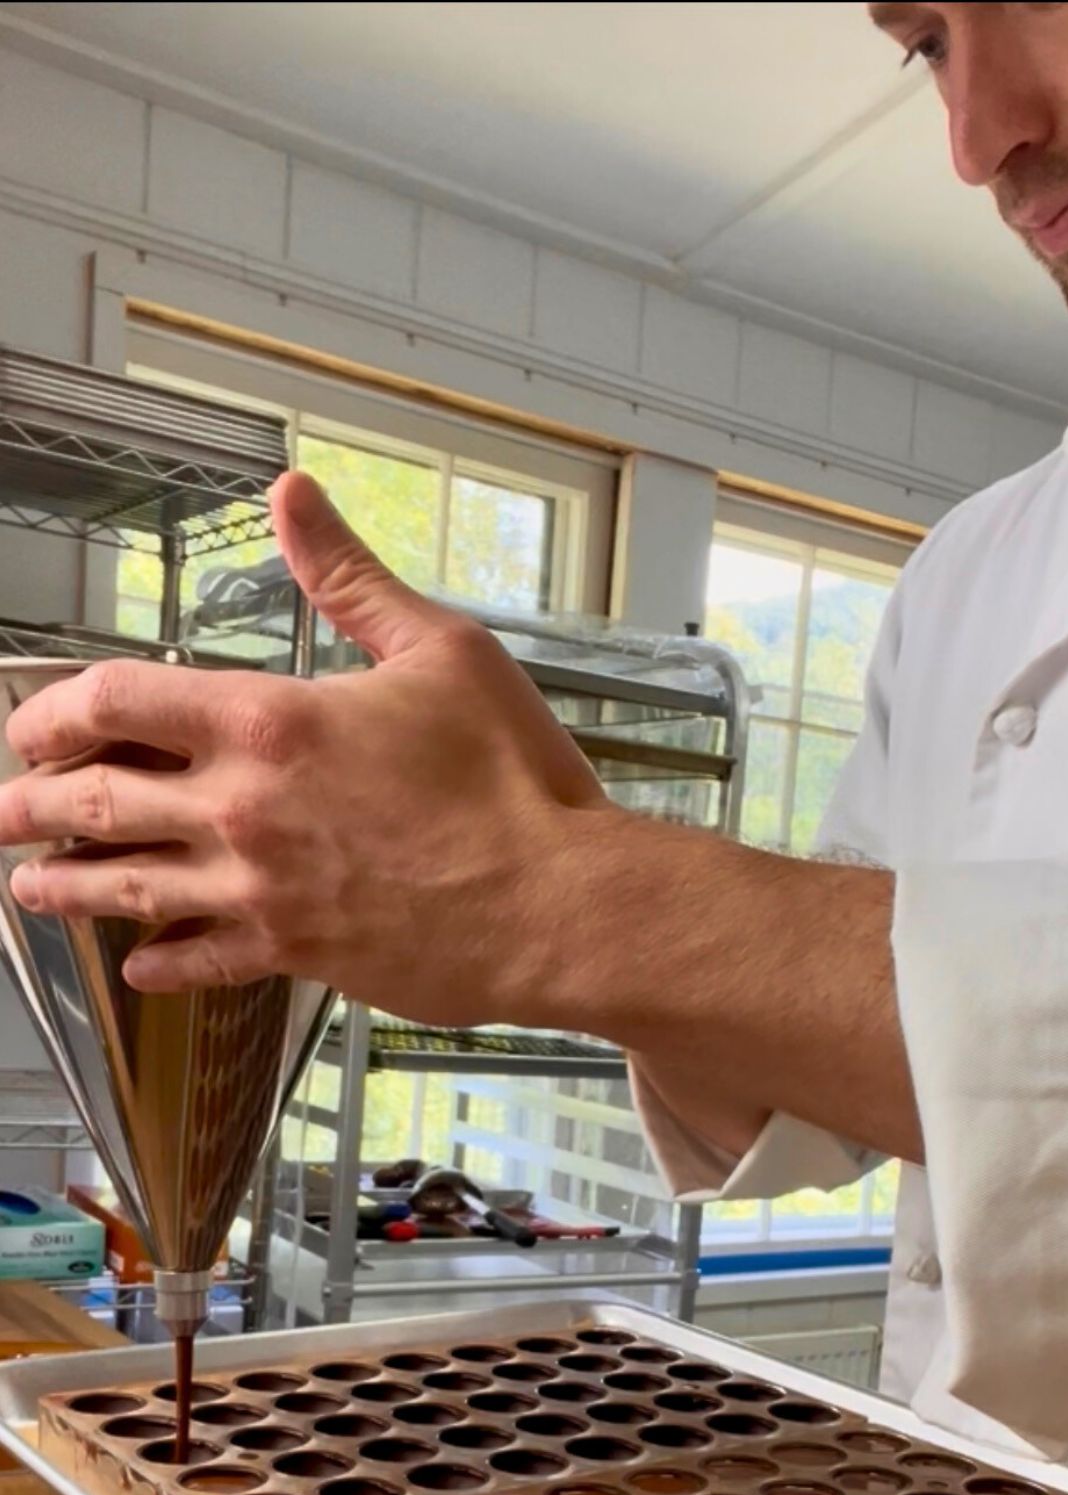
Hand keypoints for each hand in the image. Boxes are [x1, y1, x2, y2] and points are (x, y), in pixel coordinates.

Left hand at [0, 472, 610, 1014]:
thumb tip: (296, 499)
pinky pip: (201, 960)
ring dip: (65, 887)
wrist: (556, 904)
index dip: (53, 710)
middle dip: (34, 805)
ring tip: (27, 887)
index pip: (116, 705)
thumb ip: (351, 577)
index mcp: (269, 723)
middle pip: (97, 805)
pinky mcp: (296, 954)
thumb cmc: (513, 782)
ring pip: (128, 890)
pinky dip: (160, 962)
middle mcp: (246, 810)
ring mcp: (263, 890)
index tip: (30, 723)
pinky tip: (138, 964)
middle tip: (4, 809)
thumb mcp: (442, 649)